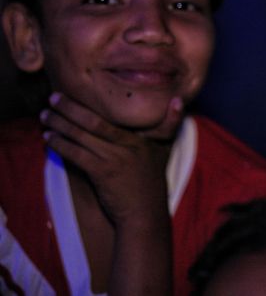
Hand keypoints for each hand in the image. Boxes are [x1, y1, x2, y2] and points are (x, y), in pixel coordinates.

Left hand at [40, 93, 182, 224]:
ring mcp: (114, 159)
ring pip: (82, 137)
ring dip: (60, 126)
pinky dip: (61, 145)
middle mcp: (126, 145)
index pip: (108, 117)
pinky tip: (49, 140)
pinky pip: (77, 155)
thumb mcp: (165, 149)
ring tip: (45, 117)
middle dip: (69, 109)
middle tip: (52, 99)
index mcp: (139, 138)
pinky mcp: (103, 173)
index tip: (69, 95)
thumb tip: (178, 99)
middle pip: (93, 122)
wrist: (146, 213)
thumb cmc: (152, 182)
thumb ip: (169, 124)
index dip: (86, 105)